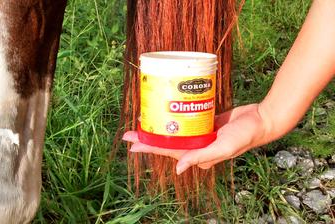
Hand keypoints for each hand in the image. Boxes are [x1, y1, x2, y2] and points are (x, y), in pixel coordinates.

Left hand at [122, 104, 268, 174]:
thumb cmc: (245, 135)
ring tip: (141, 124)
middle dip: (148, 138)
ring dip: (158, 129)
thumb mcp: (223, 147)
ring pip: (174, 133)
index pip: (169, 152)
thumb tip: (178, 169)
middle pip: (168, 143)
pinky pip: (185, 123)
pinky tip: (163, 114)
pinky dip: (173, 120)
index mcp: (199, 156)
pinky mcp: (205, 124)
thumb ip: (201, 157)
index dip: (150, 147)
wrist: (260, 119)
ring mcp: (200, 136)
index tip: (133, 143)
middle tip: (128, 133)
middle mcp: (197, 147)